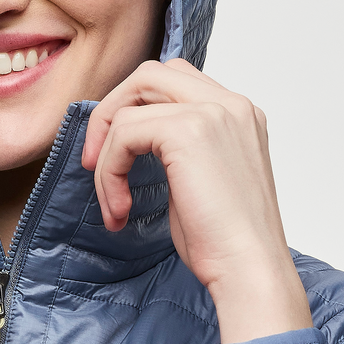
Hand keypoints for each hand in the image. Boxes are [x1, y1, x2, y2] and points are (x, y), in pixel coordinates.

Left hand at [82, 59, 311, 343]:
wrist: (249, 269)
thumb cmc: (225, 241)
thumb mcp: (200, 180)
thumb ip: (176, 149)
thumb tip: (127, 141)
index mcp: (239, 113)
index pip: (174, 79)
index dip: (134, 109)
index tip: (114, 156)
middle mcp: (231, 104)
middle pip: (149, 74)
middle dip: (110, 115)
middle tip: (94, 164)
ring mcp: (212, 112)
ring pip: (130, 103)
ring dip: (107, 154)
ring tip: (113, 202)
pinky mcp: (188, 131)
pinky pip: (124, 133)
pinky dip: (110, 171)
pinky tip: (120, 210)